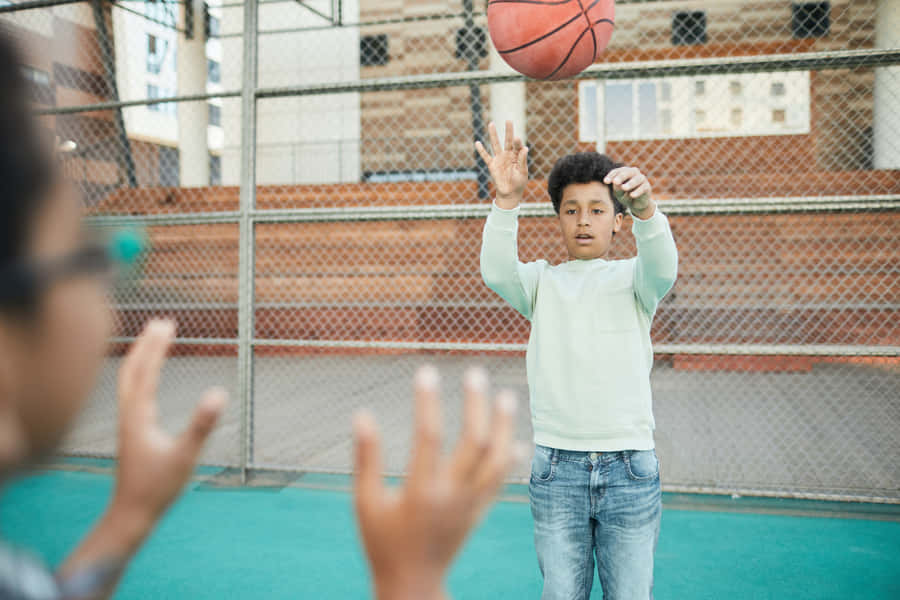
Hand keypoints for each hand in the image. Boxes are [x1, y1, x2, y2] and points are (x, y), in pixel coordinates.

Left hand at [111, 319, 225, 524]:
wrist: (131, 513)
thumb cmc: (157, 487)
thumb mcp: (185, 455)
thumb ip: (202, 424)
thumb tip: (220, 393)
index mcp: (138, 415)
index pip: (146, 371)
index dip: (156, 346)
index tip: (168, 324)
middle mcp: (128, 414)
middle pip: (132, 369)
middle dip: (146, 344)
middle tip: (161, 322)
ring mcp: (127, 422)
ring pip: (129, 381)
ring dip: (141, 357)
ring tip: (154, 341)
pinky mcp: (131, 431)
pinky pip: (132, 393)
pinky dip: (140, 375)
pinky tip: (149, 378)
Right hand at [353, 366, 518, 599]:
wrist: (412, 584)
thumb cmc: (382, 542)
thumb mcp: (365, 502)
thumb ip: (366, 459)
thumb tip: (361, 415)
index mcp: (420, 492)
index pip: (427, 437)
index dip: (427, 402)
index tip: (426, 372)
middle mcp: (451, 496)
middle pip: (475, 442)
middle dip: (477, 404)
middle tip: (475, 373)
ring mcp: (470, 505)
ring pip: (497, 459)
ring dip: (504, 426)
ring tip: (506, 395)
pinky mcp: (479, 513)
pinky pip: (502, 481)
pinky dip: (511, 459)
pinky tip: (517, 438)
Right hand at [475, 121, 528, 208]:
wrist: (509, 193)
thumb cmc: (519, 183)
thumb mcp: (523, 172)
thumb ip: (523, 160)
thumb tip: (525, 148)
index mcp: (517, 156)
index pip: (517, 145)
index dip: (517, 142)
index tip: (517, 139)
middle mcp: (508, 155)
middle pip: (507, 140)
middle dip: (508, 131)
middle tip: (509, 120)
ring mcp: (499, 159)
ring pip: (495, 144)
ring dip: (493, 134)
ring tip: (491, 123)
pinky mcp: (492, 165)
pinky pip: (486, 156)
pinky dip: (481, 150)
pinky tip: (477, 142)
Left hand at [604, 166, 654, 218]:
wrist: (636, 204)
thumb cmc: (625, 195)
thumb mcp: (619, 193)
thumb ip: (617, 188)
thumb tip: (616, 183)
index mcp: (624, 172)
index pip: (617, 171)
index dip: (611, 175)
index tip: (605, 182)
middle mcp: (633, 173)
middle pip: (627, 172)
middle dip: (621, 177)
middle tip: (615, 182)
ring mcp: (641, 179)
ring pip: (637, 179)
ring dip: (630, 183)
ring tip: (624, 188)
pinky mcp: (647, 187)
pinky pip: (642, 188)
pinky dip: (637, 191)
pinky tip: (632, 195)